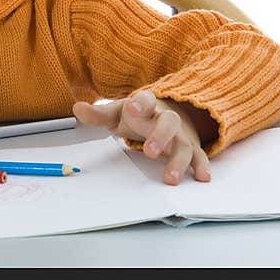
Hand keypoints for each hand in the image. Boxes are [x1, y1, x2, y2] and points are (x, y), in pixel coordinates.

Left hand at [72, 90, 211, 184]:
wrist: (165, 113)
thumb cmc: (138, 115)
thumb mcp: (117, 113)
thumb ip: (98, 114)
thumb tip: (77, 108)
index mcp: (146, 106)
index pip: (145, 100)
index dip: (139, 103)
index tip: (132, 107)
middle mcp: (166, 118)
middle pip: (169, 122)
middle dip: (160, 136)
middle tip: (149, 151)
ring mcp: (180, 134)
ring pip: (184, 144)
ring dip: (179, 161)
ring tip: (170, 179)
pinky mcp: (190, 147)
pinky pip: (199, 156)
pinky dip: (202, 166)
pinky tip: (202, 178)